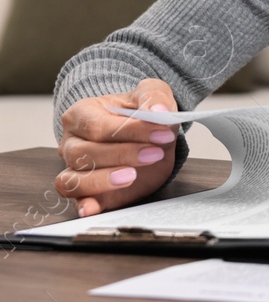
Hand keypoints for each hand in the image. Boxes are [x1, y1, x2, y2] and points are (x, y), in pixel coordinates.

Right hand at [56, 78, 180, 217]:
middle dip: (123, 154)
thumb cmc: (142, 113)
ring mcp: (75, 168)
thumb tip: (158, 109)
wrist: (147, 134)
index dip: (131, 131)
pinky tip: (93, 207)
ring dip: (103, 180)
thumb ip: (154, 97)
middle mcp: (72, 142)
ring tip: (132, 176)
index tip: (163, 133)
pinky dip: (83, 204)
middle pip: (85, 153)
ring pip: (73, 179)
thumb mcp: (152, 94)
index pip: (99, 126)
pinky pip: (75, 199)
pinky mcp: (87, 190)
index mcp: (83, 114)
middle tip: (155, 153)